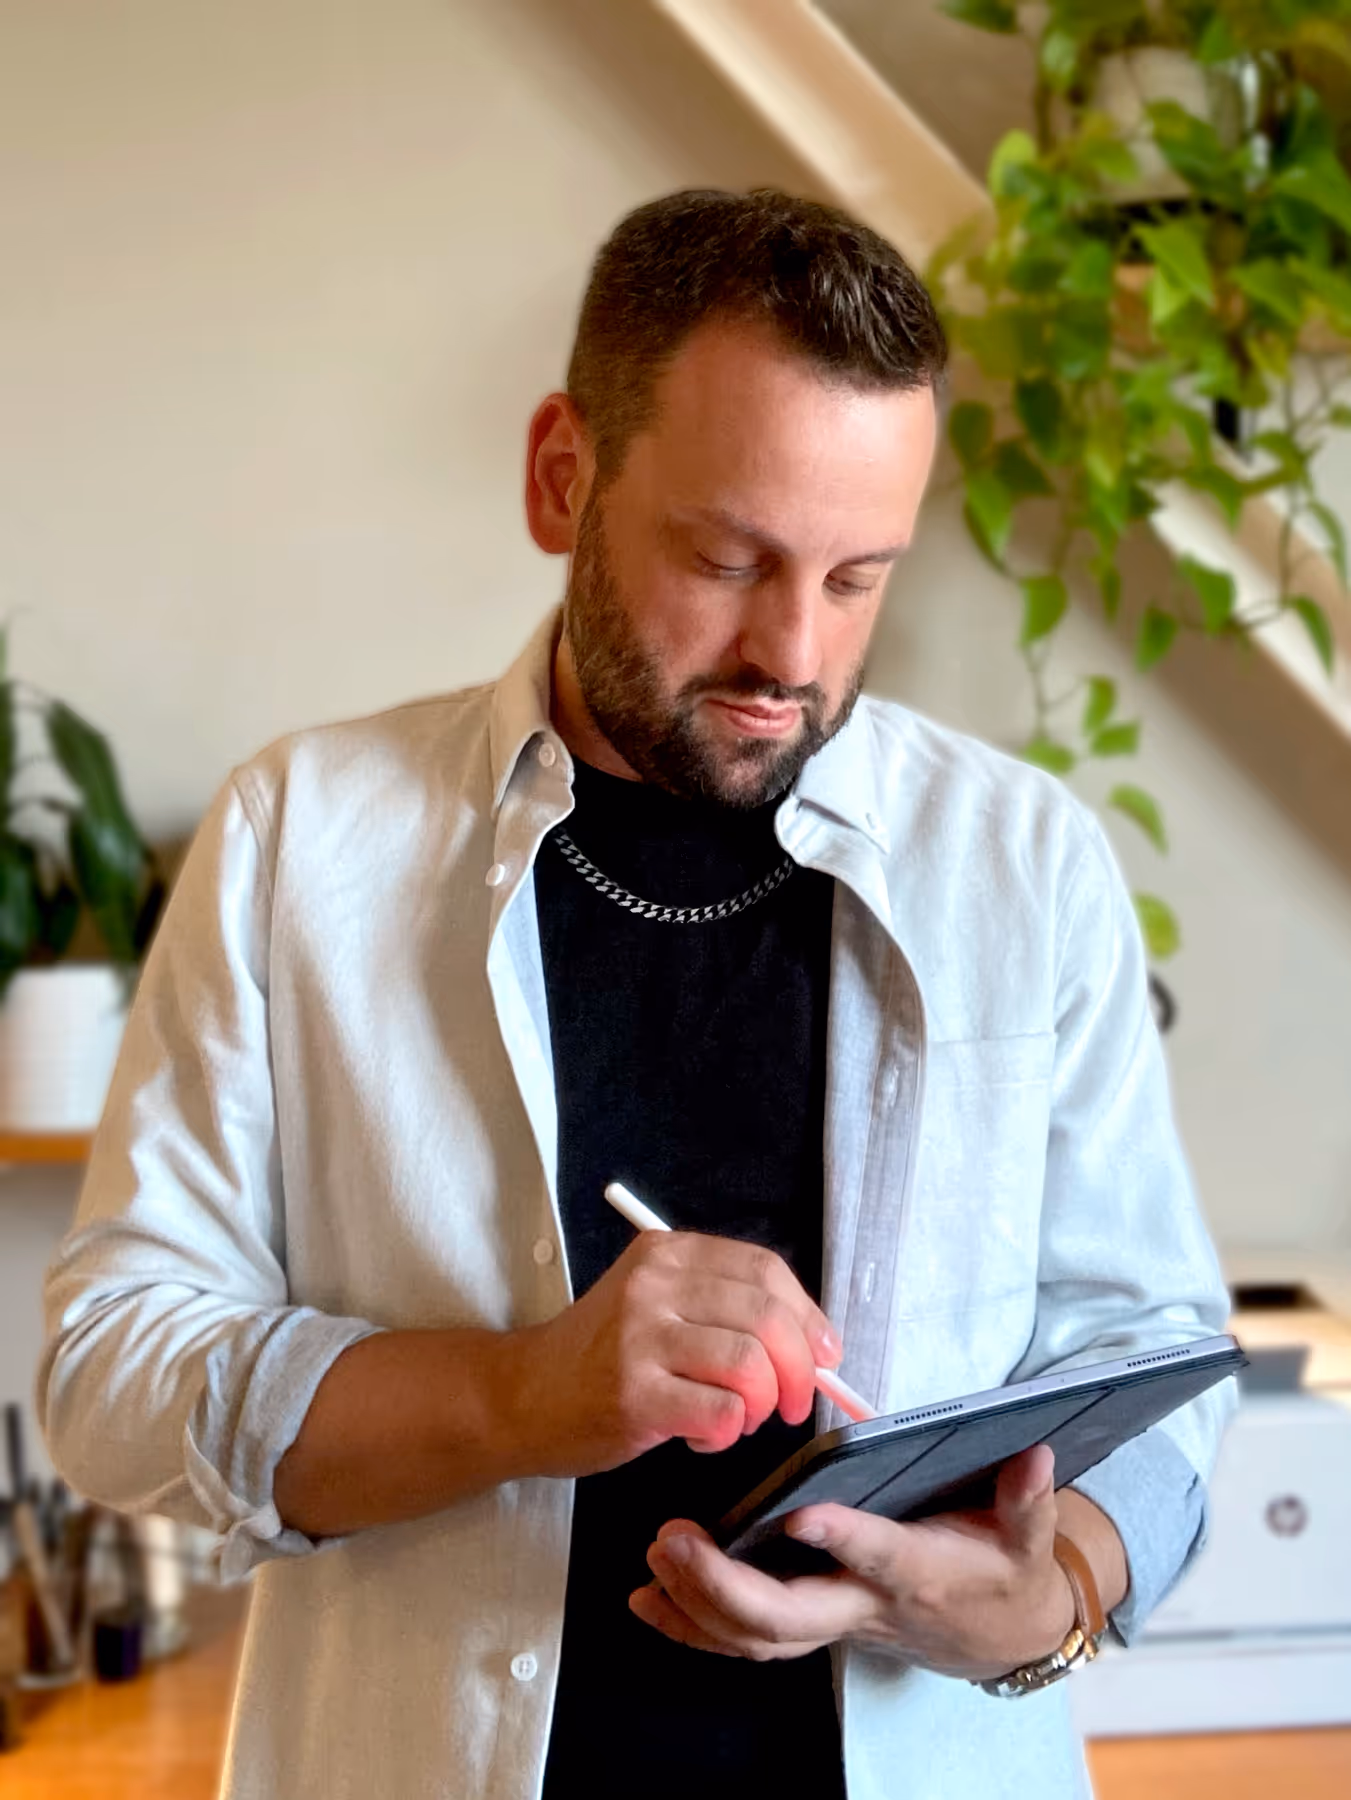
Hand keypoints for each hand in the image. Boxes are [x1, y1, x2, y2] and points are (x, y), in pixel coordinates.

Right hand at [506, 1231, 841, 1478]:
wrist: (521, 1397)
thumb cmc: (599, 1357)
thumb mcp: (655, 1304)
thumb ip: (724, 1309)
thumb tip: (813, 1344)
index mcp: (668, 1254)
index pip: (765, 1270)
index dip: (808, 1315)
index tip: (824, 1353)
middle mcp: (654, 1286)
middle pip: (767, 1316)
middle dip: (801, 1369)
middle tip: (797, 1404)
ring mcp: (641, 1339)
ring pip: (750, 1366)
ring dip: (765, 1405)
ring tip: (743, 1419)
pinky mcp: (634, 1396)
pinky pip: (721, 1414)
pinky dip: (729, 1434)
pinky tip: (703, 1437)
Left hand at [632, 1444, 1077, 1678]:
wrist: (1001, 1636)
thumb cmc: (1004, 1574)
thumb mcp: (1029, 1539)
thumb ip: (1027, 1498)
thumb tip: (1034, 1453)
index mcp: (918, 1573)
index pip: (876, 1558)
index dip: (841, 1540)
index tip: (798, 1513)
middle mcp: (866, 1607)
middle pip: (790, 1617)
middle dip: (724, 1586)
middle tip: (673, 1539)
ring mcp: (834, 1623)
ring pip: (756, 1637)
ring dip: (695, 1605)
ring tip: (653, 1557)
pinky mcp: (813, 1625)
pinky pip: (743, 1641)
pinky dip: (690, 1624)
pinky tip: (649, 1599)